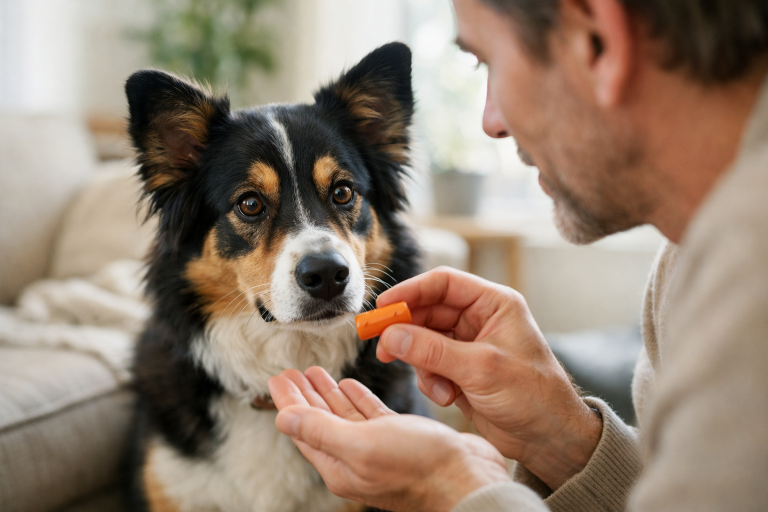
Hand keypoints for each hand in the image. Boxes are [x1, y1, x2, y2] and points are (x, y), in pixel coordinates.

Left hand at [268, 367, 510, 511]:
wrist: (470, 478)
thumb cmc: (420, 467)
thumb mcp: (362, 445)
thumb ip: (321, 430)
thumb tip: (281, 418)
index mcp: (340, 465)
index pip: (303, 428)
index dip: (289, 402)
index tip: (277, 378)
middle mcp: (355, 458)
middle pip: (319, 420)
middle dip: (304, 395)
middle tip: (290, 371)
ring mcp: (377, 448)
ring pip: (344, 415)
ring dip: (328, 393)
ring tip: (314, 371)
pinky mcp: (400, 438)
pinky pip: (369, 415)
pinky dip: (357, 398)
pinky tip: (349, 384)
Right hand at [375, 267, 601, 489]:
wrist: (549, 438)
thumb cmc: (533, 396)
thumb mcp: (481, 369)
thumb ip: (433, 350)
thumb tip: (392, 336)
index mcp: (494, 304)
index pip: (444, 283)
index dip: (411, 291)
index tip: (384, 306)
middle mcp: (480, 320)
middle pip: (428, 312)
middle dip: (406, 330)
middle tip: (382, 346)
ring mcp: (469, 346)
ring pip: (424, 341)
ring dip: (422, 363)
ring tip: (437, 385)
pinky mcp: (461, 371)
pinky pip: (429, 365)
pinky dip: (431, 381)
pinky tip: (448, 397)